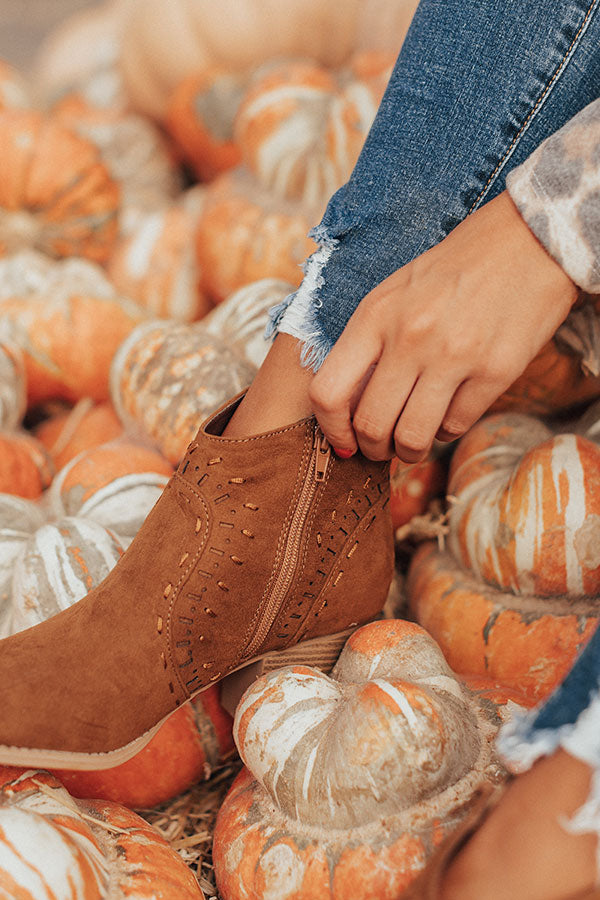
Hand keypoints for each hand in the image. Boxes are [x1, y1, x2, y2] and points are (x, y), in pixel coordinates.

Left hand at [309, 192, 577, 462]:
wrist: (528, 241)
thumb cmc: (454, 269)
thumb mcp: (395, 293)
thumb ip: (368, 343)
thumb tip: (348, 406)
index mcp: (375, 315)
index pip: (328, 392)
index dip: (331, 429)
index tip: (342, 442)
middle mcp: (409, 337)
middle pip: (370, 424)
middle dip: (372, 448)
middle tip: (381, 448)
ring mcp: (454, 356)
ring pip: (412, 436)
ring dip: (408, 452)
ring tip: (412, 444)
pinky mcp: (495, 371)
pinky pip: (456, 426)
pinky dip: (446, 432)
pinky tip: (447, 417)